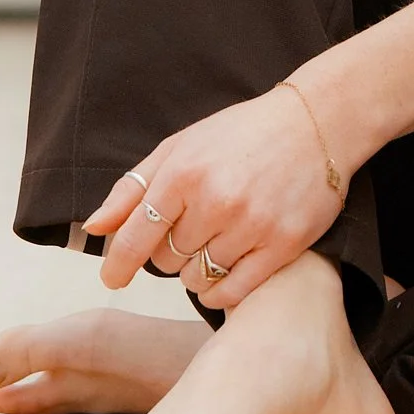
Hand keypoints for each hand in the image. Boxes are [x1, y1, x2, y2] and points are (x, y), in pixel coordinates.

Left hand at [82, 85, 339, 310]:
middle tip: (190, 231)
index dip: (118, 264)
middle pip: (167, 261)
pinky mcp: (283, 244)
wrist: (319, 121)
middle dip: (169, 252)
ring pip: (198, 279)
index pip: (135, 236)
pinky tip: (224, 272)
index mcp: (185, 171)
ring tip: (214, 243)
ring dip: (197, 271)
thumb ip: (134, 186)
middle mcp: (216, 200)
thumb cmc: (244, 133)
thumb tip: (94, 226)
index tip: (113, 277)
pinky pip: (233, 291)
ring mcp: (252, 224)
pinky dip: (220, 292)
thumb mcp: (183, 144)